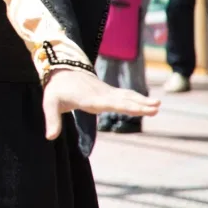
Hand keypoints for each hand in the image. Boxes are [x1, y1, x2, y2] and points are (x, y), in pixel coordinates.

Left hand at [42, 68, 159, 138]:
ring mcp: (106, 92)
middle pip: (122, 100)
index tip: (136, 108)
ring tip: (158, 105)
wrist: (61, 70)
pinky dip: (138, 98)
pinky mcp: (108, 92)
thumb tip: (49, 137)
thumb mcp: (49, 103)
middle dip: (138, 104)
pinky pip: (125, 95)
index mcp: (88, 98)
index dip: (123, 106)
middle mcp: (100, 94)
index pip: (108, 104)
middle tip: (156, 107)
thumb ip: (52, 120)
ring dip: (142, 100)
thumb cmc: (56, 89)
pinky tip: (150, 102)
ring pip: (126, 96)